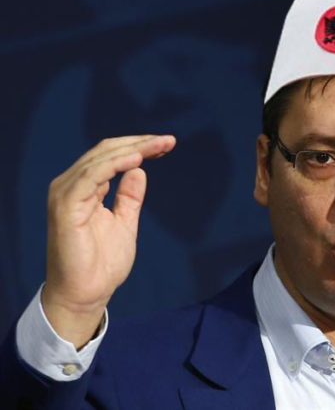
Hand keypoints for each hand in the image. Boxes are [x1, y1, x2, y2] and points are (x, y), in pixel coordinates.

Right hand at [41, 135, 175, 347]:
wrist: (86, 293)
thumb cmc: (101, 263)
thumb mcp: (124, 222)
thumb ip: (129, 197)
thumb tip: (139, 171)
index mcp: (83, 188)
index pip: (111, 156)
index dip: (139, 146)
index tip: (167, 144)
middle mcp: (71, 186)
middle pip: (106, 151)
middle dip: (140, 143)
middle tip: (168, 140)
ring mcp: (66, 195)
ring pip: (100, 159)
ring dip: (132, 149)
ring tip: (158, 145)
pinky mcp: (66, 206)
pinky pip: (91, 176)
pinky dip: (114, 164)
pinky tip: (137, 160)